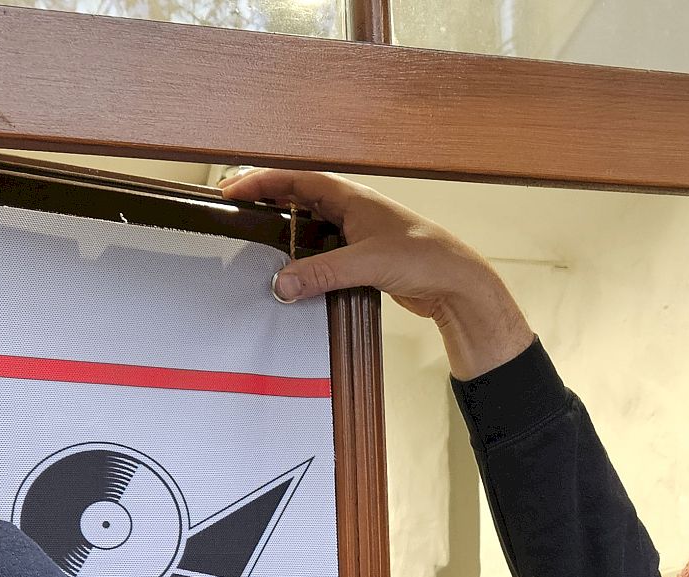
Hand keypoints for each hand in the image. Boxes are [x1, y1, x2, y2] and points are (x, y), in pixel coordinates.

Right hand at [220, 169, 534, 378]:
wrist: (457, 283)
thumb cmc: (426, 258)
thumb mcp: (367, 263)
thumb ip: (321, 273)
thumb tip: (281, 284)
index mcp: (352, 197)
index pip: (296, 179)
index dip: (261, 182)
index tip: (230, 190)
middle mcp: (352, 210)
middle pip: (298, 198)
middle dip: (266, 201)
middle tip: (233, 209)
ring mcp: (357, 233)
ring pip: (310, 227)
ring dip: (284, 232)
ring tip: (252, 239)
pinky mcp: (362, 258)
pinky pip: (323, 252)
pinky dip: (303, 258)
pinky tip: (290, 271)